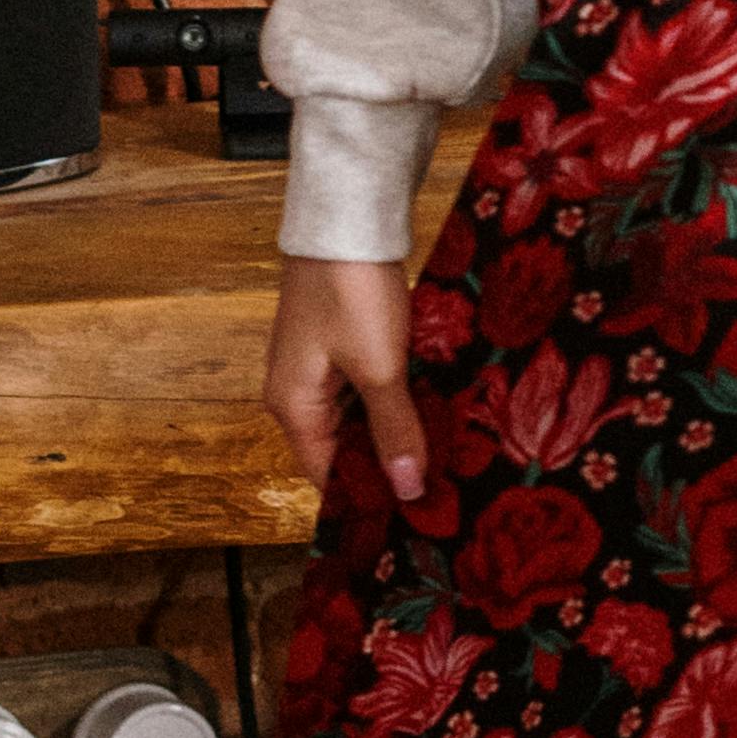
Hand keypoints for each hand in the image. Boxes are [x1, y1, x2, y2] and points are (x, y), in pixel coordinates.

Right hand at [268, 256, 430, 502]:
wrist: (348, 219)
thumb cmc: (352, 292)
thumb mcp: (380, 368)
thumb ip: (394, 429)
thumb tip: (406, 490)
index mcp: (293, 407)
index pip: (325, 476)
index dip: (368, 497)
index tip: (415, 518)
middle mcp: (296, 392)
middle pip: (341, 449)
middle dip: (386, 466)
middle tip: (440, 491)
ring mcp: (316, 366)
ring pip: (357, 419)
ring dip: (394, 433)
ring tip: (444, 458)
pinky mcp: (339, 342)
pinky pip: (366, 389)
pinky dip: (394, 402)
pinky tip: (431, 411)